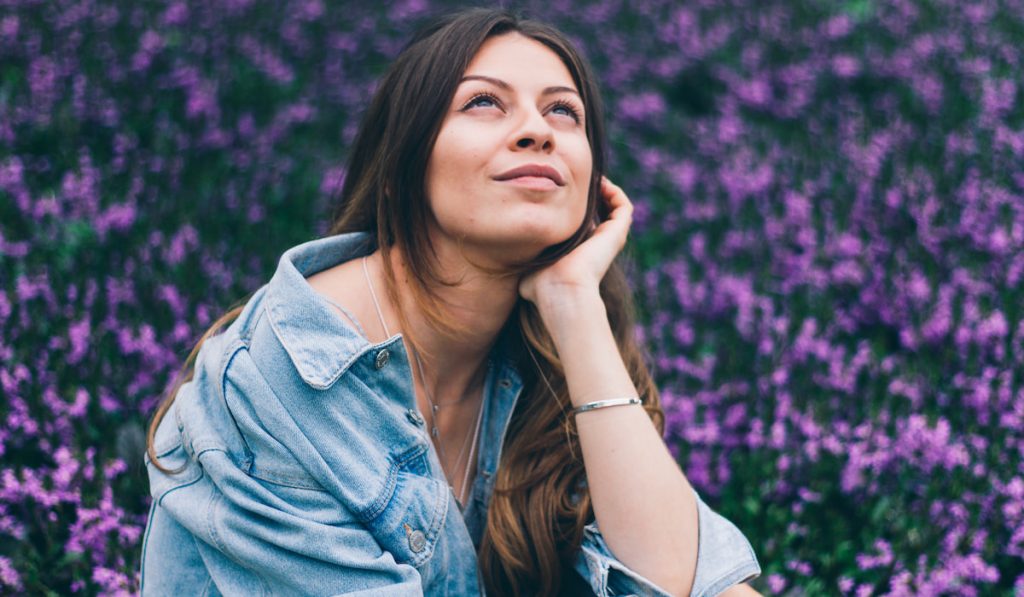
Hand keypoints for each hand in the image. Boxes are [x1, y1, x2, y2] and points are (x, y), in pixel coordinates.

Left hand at [518, 176, 633, 306]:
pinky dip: (614, 191)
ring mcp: (610, 239)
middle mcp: (598, 244)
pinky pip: (623, 206)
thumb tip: (510, 262)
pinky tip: (599, 182)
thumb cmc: (542, 284)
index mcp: (580, 251)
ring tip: (590, 178)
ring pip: (615, 208)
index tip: (559, 193)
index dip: (573, 207)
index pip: (582, 224)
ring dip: (605, 190)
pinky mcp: (617, 233)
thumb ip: (524, 260)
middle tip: (575, 180)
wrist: (560, 289)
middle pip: (601, 213)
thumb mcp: (529, 269)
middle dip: (590, 195)